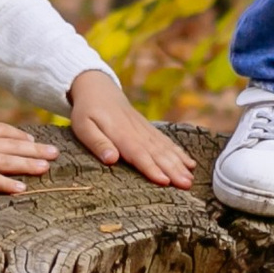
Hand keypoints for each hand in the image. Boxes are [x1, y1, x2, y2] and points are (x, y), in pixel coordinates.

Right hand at [0, 116, 58, 193]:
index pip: (0, 130)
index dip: (18, 135)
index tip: (33, 139)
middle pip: (11, 145)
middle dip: (34, 149)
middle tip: (55, 153)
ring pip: (6, 159)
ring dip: (28, 164)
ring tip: (47, 168)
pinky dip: (6, 183)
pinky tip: (21, 189)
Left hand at [69, 70, 195, 187]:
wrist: (98, 87)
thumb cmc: (87, 110)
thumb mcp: (83, 126)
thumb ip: (97, 142)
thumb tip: (111, 159)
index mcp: (120, 133)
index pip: (138, 153)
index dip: (151, 168)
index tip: (165, 181)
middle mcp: (137, 132)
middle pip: (157, 153)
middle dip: (173, 170)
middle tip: (187, 185)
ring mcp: (145, 130)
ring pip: (165, 148)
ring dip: (179, 164)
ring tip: (190, 179)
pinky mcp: (149, 129)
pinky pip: (166, 142)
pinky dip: (179, 153)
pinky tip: (190, 163)